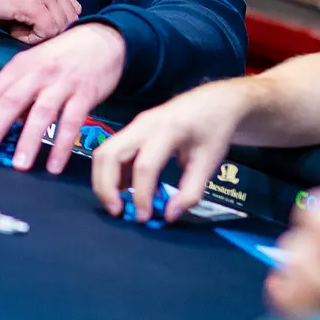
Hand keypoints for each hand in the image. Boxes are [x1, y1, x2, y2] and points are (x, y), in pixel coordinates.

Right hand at [0, 0, 80, 43]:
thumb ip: (38, 7)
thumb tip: (48, 30)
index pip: (70, 7)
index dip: (55, 23)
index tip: (34, 28)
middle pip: (70, 18)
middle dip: (50, 32)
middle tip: (24, 31)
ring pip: (61, 26)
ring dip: (40, 35)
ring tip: (15, 29)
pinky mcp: (32, 3)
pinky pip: (46, 31)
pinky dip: (31, 38)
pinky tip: (12, 30)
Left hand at [0, 22, 124, 173]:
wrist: (103, 39)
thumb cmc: (63, 56)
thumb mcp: (34, 66)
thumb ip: (19, 93)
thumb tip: (3, 125)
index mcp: (19, 66)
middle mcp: (38, 73)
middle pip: (10, 102)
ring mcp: (62, 82)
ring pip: (41, 113)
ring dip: (28, 141)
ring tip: (18, 166)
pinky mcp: (85, 93)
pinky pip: (72, 122)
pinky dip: (62, 145)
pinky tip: (54, 166)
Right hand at [91, 78, 250, 222]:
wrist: (215, 101)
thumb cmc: (214, 129)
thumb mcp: (209, 163)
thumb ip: (190, 192)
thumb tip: (168, 215)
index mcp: (167, 130)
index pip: (144, 166)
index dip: (140, 195)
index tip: (145, 217)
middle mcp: (143, 124)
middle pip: (108, 155)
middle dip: (106, 186)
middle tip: (117, 212)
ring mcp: (135, 125)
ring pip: (104, 152)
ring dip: (104, 180)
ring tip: (119, 203)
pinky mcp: (132, 129)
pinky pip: (112, 150)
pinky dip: (113, 172)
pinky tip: (127, 189)